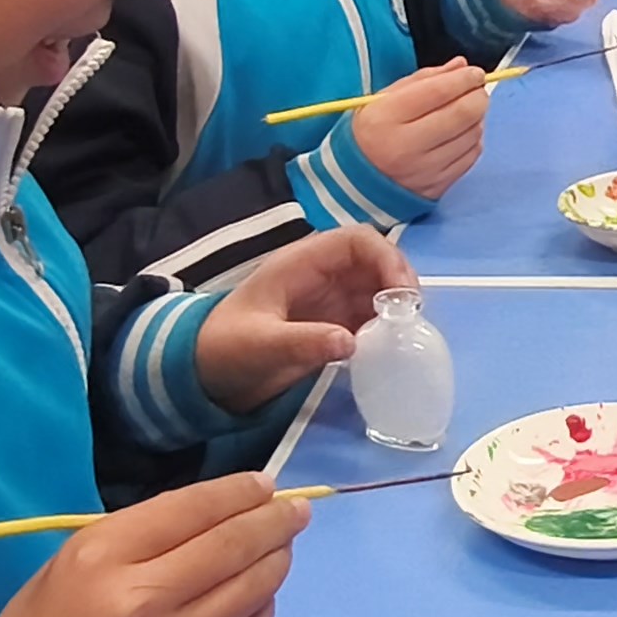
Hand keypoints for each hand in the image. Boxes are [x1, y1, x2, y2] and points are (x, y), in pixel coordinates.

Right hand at [0, 474, 307, 616]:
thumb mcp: (76, 558)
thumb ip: (143, 532)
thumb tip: (215, 511)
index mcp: (104, 556)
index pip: (191, 509)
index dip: (238, 492)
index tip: (264, 485)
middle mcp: (144, 598)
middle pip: (231, 546)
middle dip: (273, 522)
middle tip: (295, 511)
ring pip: (250, 590)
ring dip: (276, 561)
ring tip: (284, 546)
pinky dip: (261, 606)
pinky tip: (261, 593)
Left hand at [194, 226, 417, 412]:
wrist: (204, 375)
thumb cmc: (225, 350)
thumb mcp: (260, 346)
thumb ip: (304, 342)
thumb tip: (351, 340)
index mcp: (301, 264)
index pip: (355, 241)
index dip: (385, 257)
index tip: (402, 290)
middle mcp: (321, 276)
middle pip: (374, 262)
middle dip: (398, 281)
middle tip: (413, 315)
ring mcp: (329, 301)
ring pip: (377, 289)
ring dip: (396, 306)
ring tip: (408, 332)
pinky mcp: (332, 326)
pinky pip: (370, 318)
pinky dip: (386, 328)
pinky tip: (392, 347)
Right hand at [343, 59, 492, 202]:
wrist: (356, 183)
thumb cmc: (372, 132)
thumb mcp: (383, 99)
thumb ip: (423, 79)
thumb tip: (460, 66)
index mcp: (386, 118)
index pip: (438, 91)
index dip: (463, 78)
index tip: (475, 72)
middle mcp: (406, 146)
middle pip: (462, 114)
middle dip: (478, 96)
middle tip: (477, 89)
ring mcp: (424, 170)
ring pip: (471, 135)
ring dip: (477, 117)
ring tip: (466, 109)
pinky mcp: (438, 186)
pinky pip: (471, 156)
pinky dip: (473, 138)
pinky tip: (463, 132)